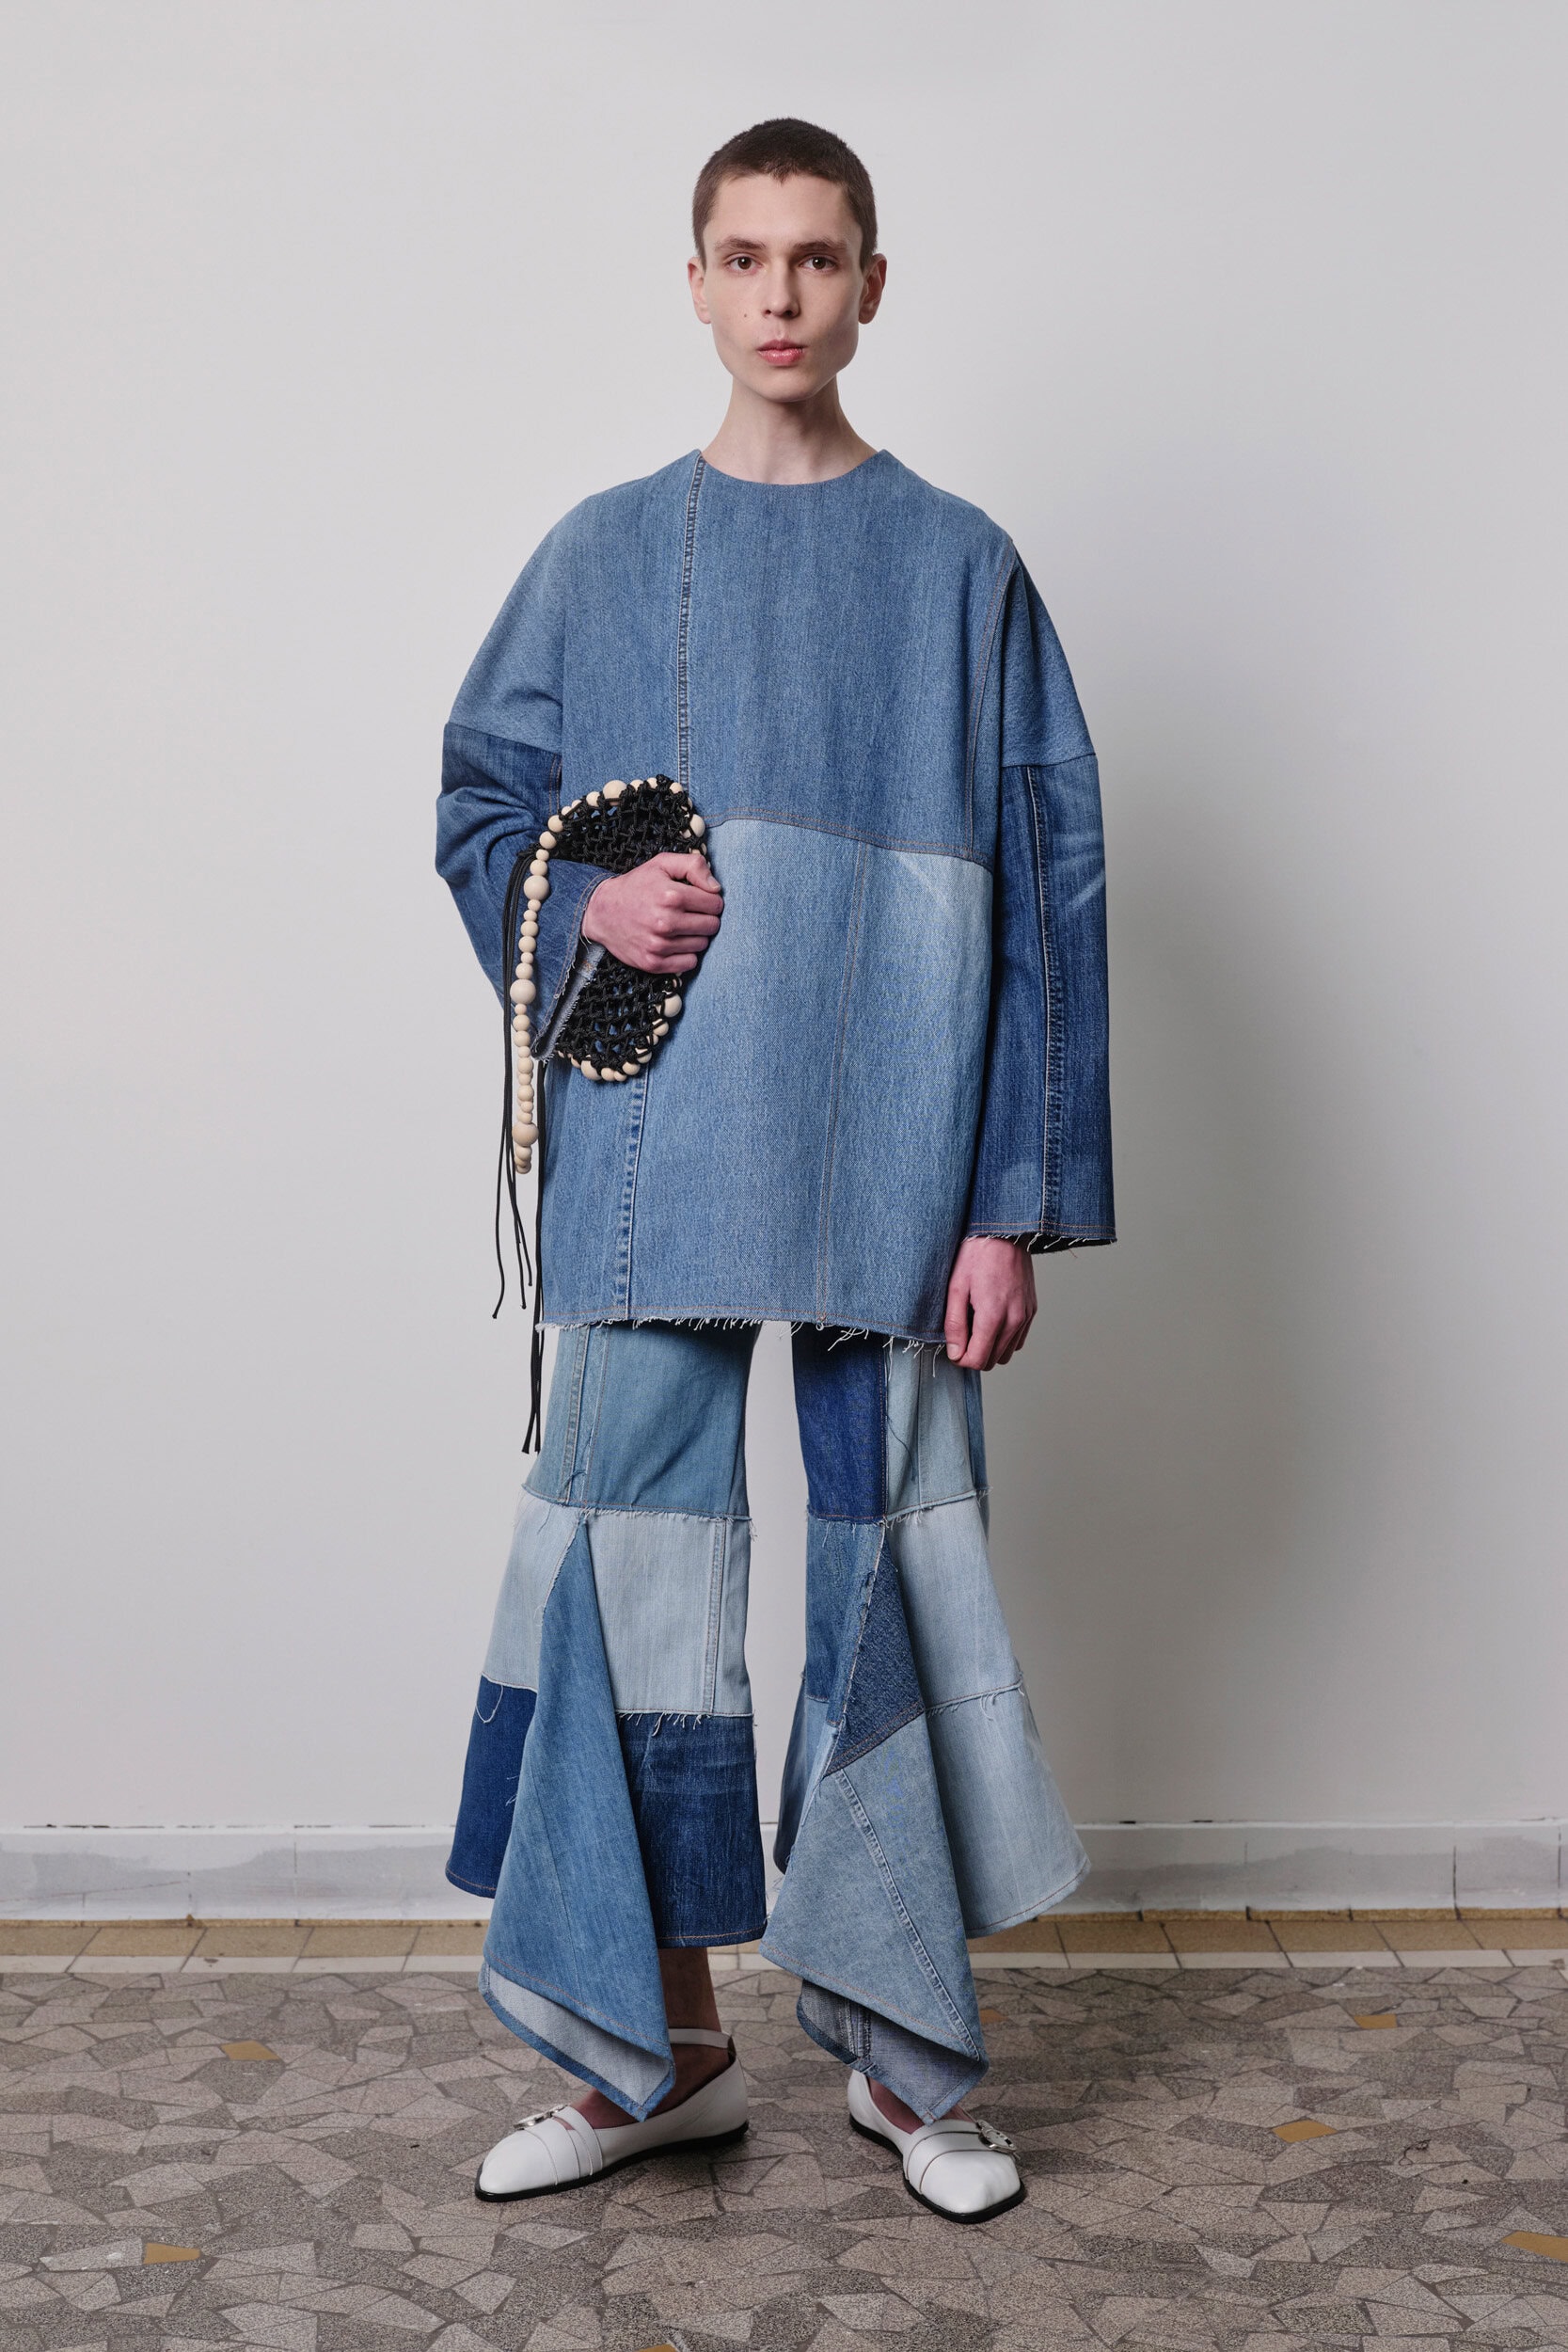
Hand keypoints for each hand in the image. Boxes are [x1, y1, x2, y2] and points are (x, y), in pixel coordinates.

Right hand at [581, 849, 723, 973]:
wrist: (602, 911)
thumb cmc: (636, 886)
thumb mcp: (662, 864)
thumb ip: (694, 866)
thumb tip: (717, 888)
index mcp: (671, 896)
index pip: (715, 904)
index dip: (710, 900)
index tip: (699, 899)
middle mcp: (666, 922)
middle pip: (712, 926)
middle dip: (706, 918)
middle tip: (690, 913)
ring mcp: (659, 945)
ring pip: (702, 945)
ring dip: (696, 936)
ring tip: (679, 926)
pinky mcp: (653, 963)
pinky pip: (689, 963)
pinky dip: (686, 954)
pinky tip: (675, 942)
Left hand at [943, 1236, 1035, 1368]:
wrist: (1004, 1232)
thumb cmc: (976, 1256)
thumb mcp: (956, 1288)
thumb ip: (955, 1324)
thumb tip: (955, 1354)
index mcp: (993, 1316)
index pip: (977, 1361)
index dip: (960, 1358)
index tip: (953, 1345)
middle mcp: (1014, 1320)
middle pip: (992, 1361)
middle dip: (974, 1354)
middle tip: (962, 1334)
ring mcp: (1026, 1316)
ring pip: (1007, 1354)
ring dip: (990, 1348)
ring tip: (977, 1326)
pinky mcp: (1032, 1310)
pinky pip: (1018, 1340)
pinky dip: (1004, 1339)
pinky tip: (992, 1321)